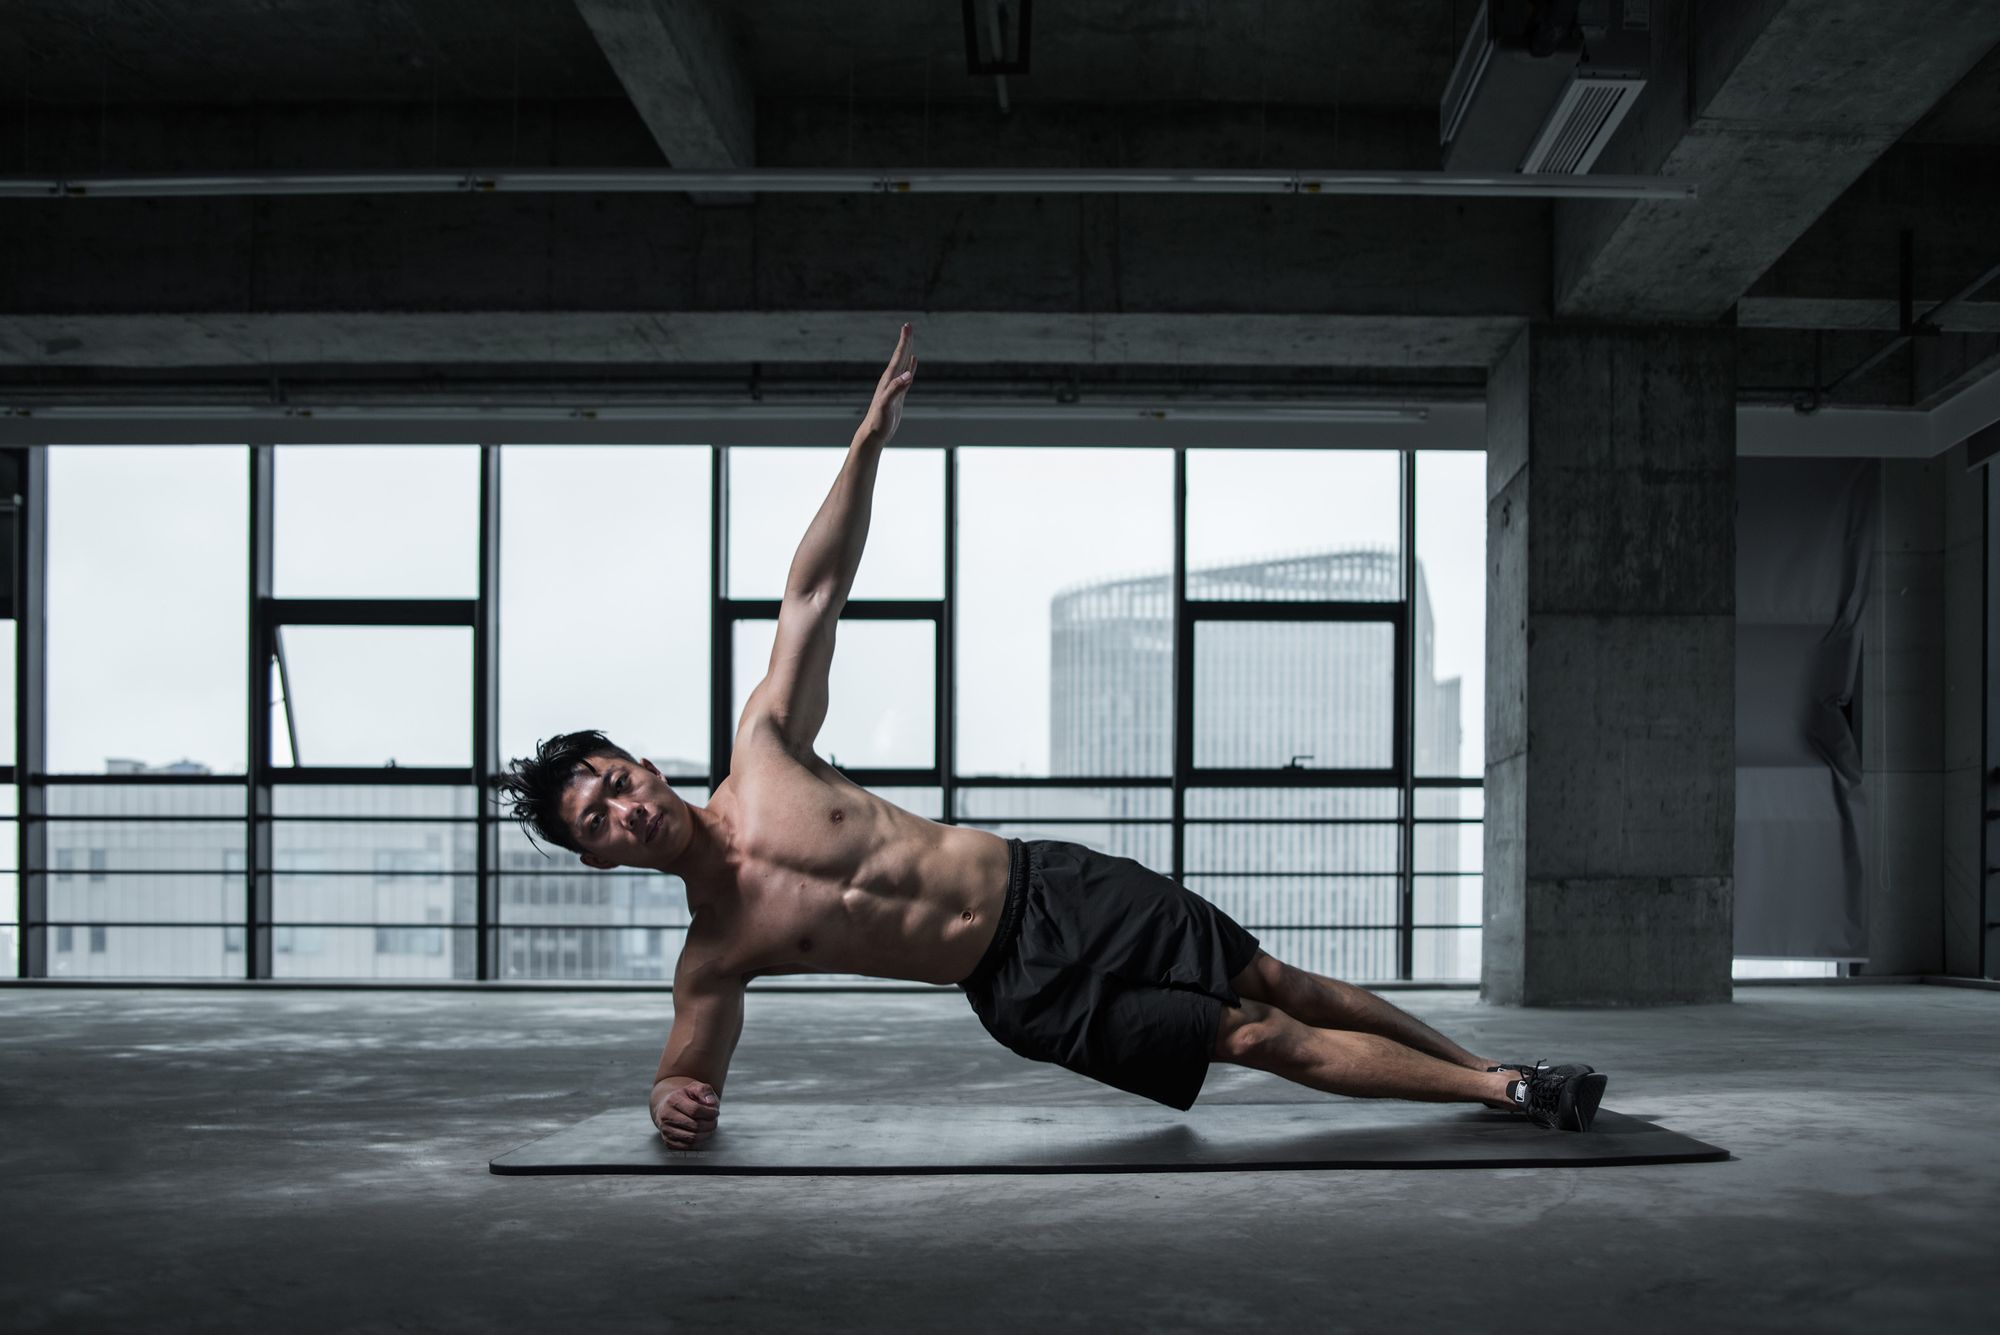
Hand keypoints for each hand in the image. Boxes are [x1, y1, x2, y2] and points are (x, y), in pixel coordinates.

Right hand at [652, 1080, 719, 1149]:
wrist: (667, 1106)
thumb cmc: (685, 1097)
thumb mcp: (695, 1087)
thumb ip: (705, 1091)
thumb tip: (711, 1103)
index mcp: (673, 1100)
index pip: (695, 1110)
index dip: (710, 1113)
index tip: (716, 1112)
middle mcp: (666, 1115)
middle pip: (695, 1126)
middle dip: (710, 1125)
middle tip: (714, 1121)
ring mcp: (665, 1130)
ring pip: (692, 1138)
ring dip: (706, 1134)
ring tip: (709, 1127)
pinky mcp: (667, 1141)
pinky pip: (687, 1147)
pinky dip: (698, 1142)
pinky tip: (701, 1134)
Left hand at [857, 322, 917, 444]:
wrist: (873, 433)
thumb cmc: (878, 421)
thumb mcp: (887, 404)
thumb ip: (896, 389)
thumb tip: (908, 375)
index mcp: (889, 379)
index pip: (898, 356)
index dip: (904, 341)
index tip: (907, 327)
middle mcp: (891, 380)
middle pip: (900, 356)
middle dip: (905, 341)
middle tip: (908, 326)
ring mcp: (895, 386)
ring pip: (903, 364)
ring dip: (908, 351)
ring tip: (910, 340)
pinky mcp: (899, 395)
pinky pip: (906, 376)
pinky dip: (911, 366)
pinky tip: (913, 361)